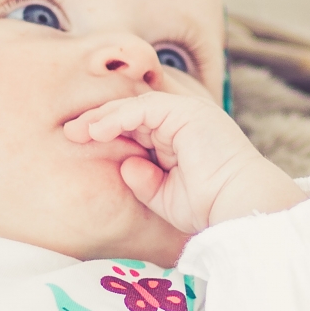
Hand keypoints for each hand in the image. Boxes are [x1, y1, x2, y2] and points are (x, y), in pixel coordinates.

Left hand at [63, 92, 304, 234]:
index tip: (79, 141)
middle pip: (132, 110)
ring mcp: (187, 112)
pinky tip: (98, 130)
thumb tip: (125, 164)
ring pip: (135, 104)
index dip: (107, 129)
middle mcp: (183, 120)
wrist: (238, 206)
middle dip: (99, 119)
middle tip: (70, 132)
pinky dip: (119, 116)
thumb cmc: (209, 206)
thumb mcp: (165, 195)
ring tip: (78, 130)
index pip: (136, 124)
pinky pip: (144, 107)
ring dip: (103, 116)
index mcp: (179, 137)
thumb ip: (144, 180)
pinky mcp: (188, 111)